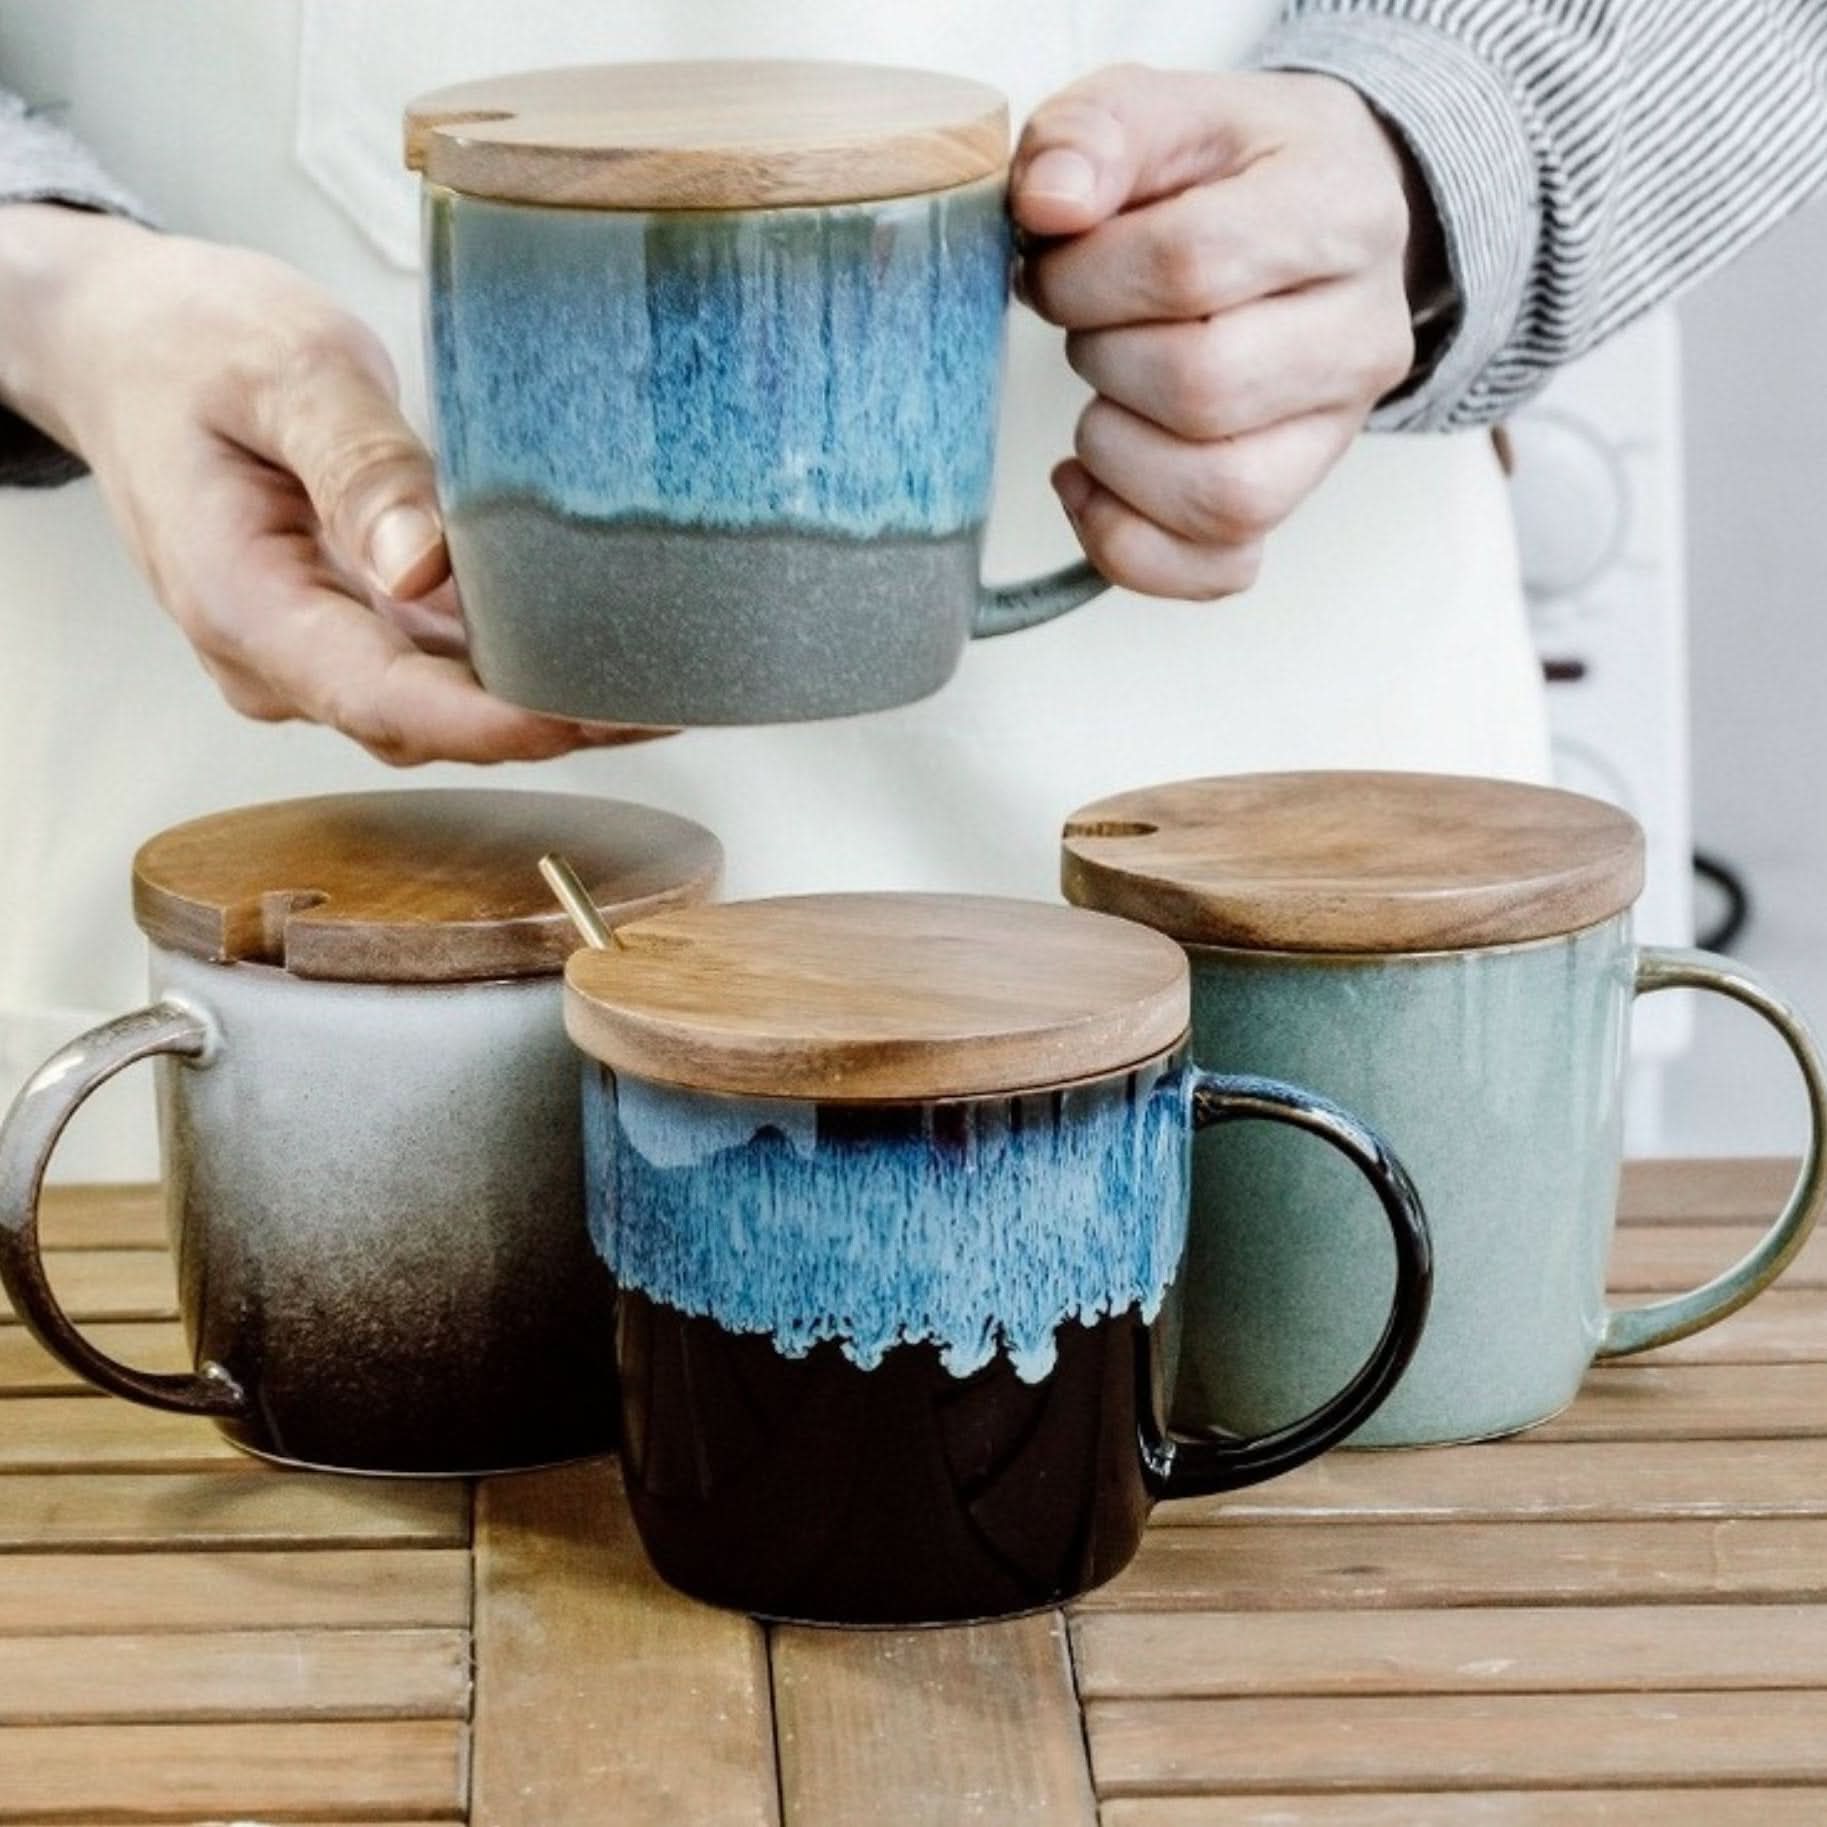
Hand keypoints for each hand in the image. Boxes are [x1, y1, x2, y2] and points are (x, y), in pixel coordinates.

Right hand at [0, 206, 663, 763]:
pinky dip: (515, 668)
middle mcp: (276, 656)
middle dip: (545, 723)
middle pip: (426, 725)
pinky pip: (438, 673)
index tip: (588, 716)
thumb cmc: (191, 341)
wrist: (127, 344)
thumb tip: (425, 568)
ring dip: (542, 705)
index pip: (382, 701)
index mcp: (241, 604)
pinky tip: (598, 651)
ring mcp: (311, 653)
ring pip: (440, 711)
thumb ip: (357, 465)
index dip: (493, 725)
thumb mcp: (282, 367)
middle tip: (667, 698)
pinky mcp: (346, 631)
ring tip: (660, 682)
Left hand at [1013, 65, 1424, 599]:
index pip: (1190, 265)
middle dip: (1102, 362)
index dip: (1087, 276)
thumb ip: (1095, 133)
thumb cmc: (1227, 173)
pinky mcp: (1296, 499)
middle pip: (1204, 389)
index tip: (1055, 264)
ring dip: (1115, 457)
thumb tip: (1048, 205)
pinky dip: (1127, 544)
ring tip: (1098, 397)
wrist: (1312, 218)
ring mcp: (1337, 431)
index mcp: (1340, 212)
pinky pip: (1218, 568)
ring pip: (1221, 497)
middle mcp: (1362, 335)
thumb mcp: (1160, 110)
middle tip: (1085, 327)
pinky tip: (1088, 484)